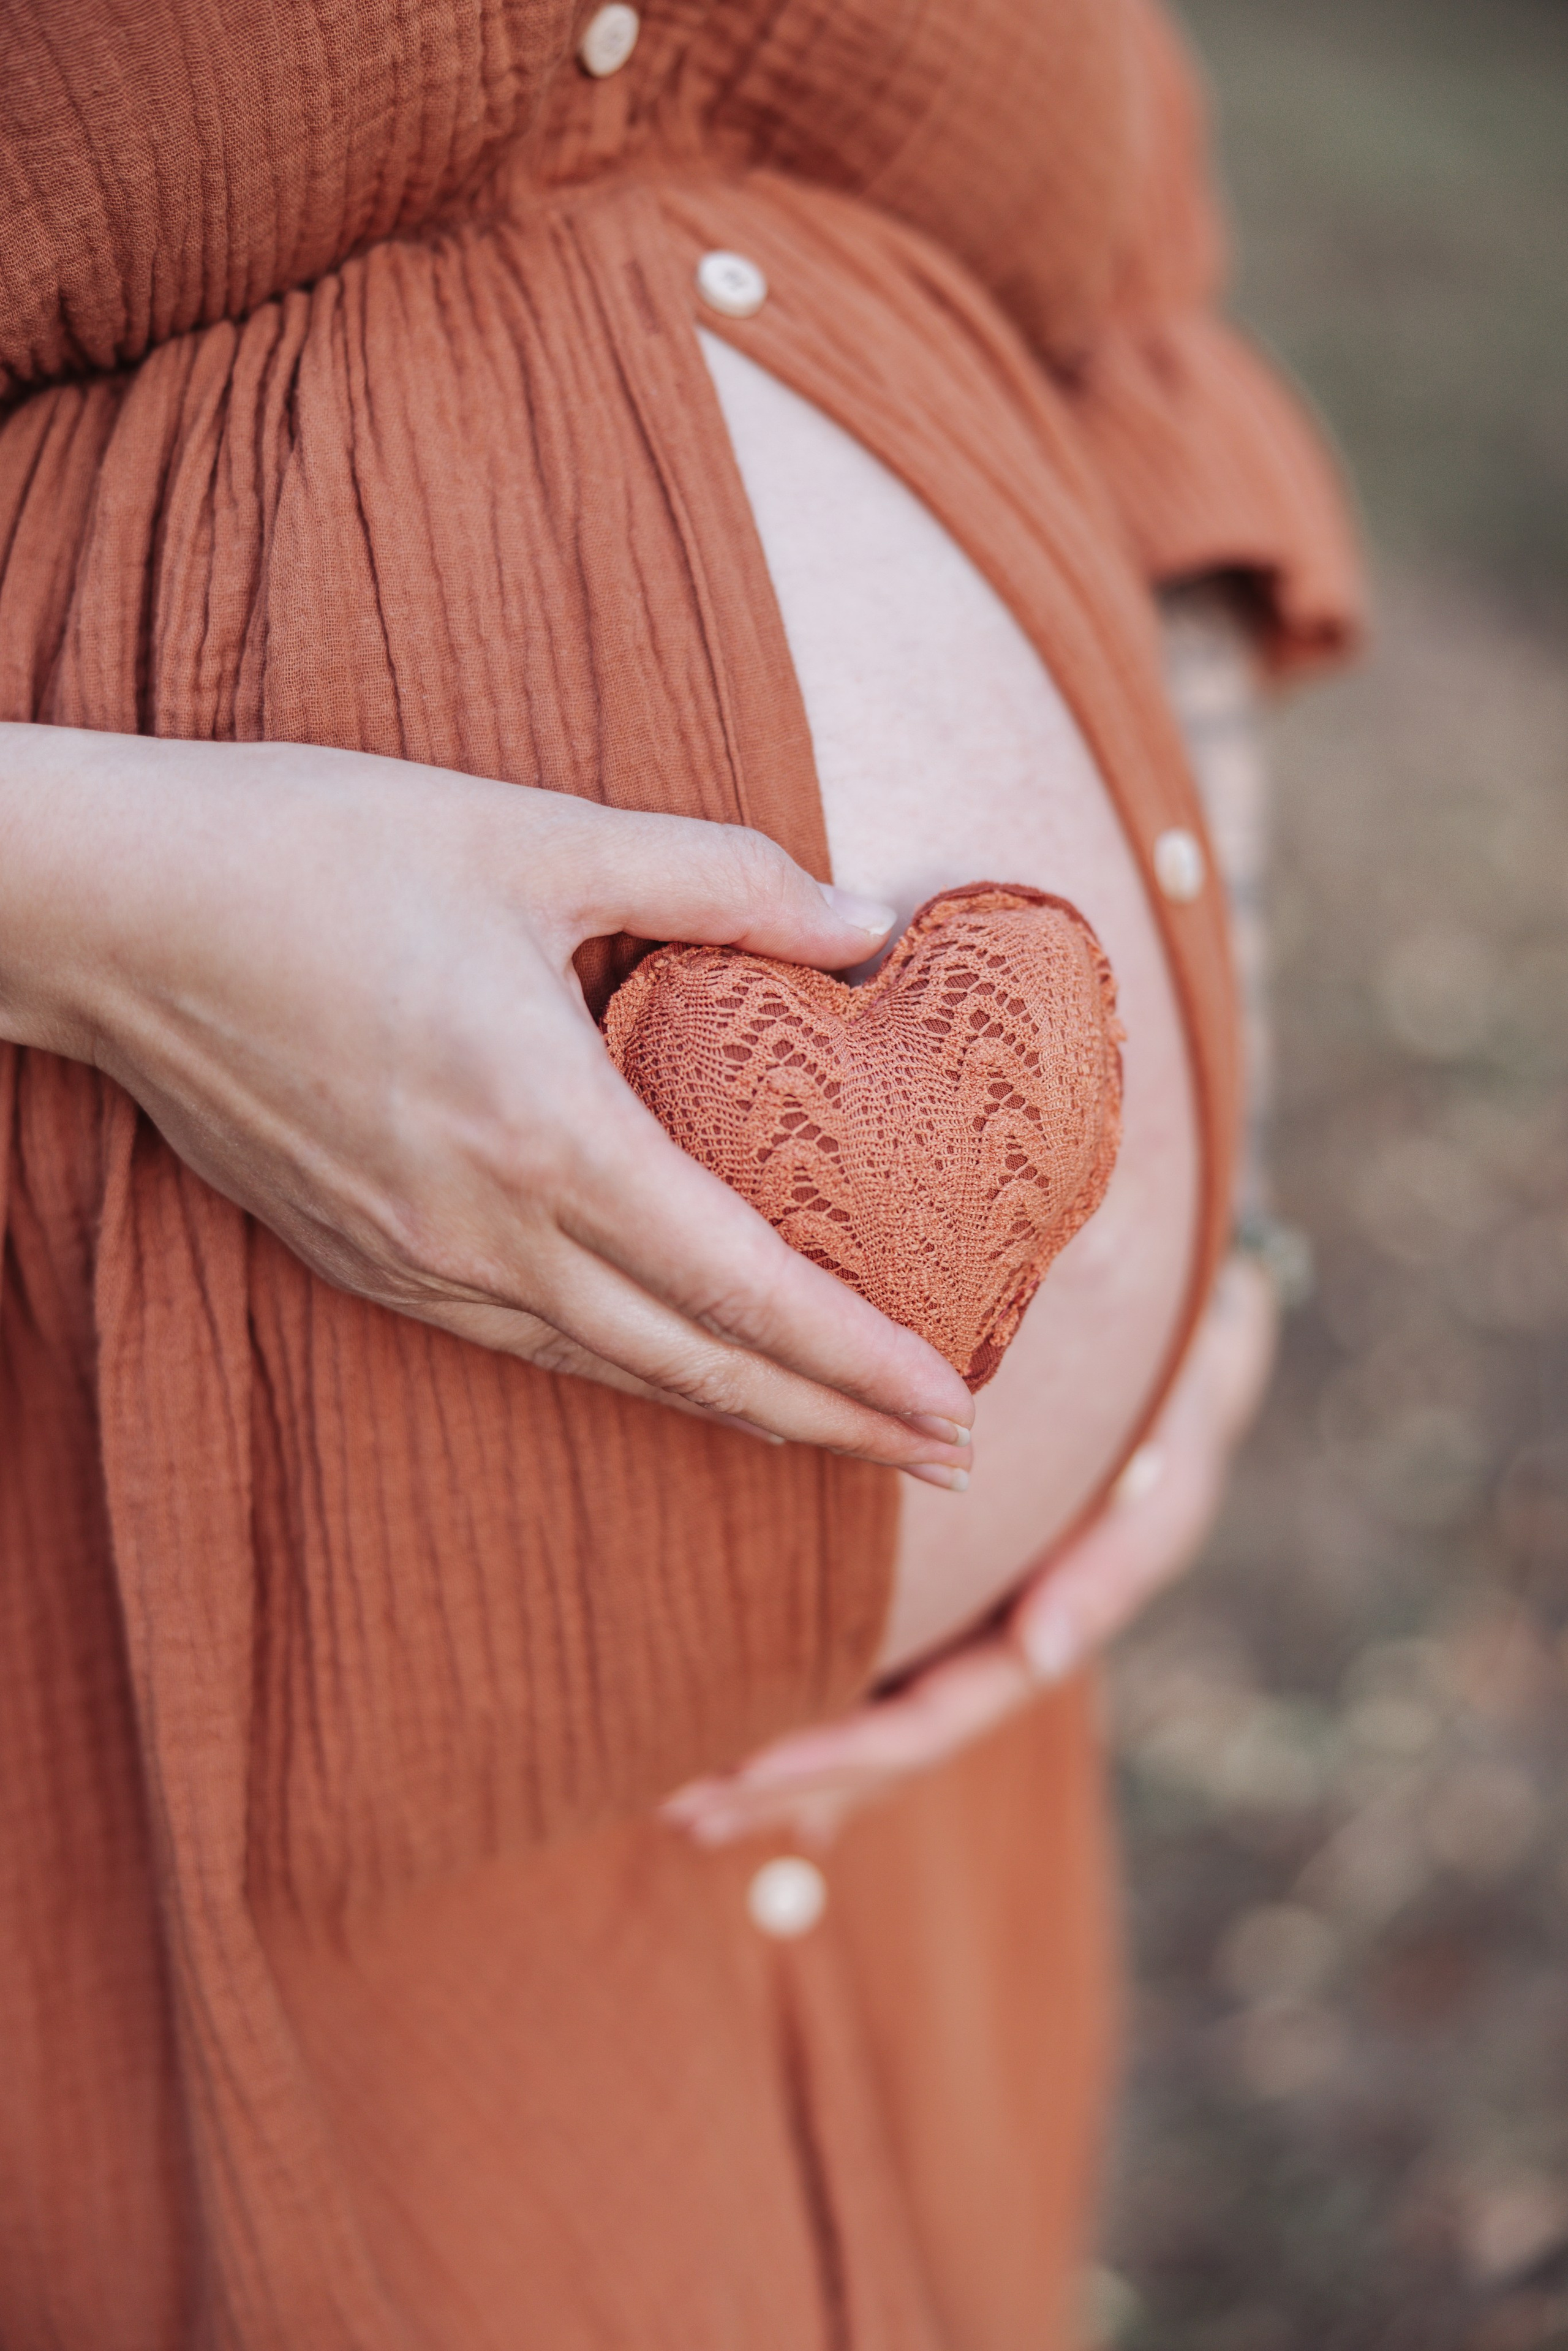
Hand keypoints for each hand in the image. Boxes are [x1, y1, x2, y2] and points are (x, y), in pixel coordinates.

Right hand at [0, 726, 972, 1473]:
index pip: (741, 1285)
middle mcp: (485, 1232)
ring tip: (841, 1430)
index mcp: (545, 1130)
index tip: (952, 1406)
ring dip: (739, 1408)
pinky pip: (533, 1344)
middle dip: (831, 1421)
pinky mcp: (368, 1263)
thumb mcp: (537, 834)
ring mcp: (417, 1265)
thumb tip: (866, 920)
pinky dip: (634, 1368)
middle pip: (694, 1365)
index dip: (856, 1358)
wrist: (111, 914)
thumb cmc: (318, 851)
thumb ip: (721, 877)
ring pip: (613, 1369)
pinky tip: (682, 1366)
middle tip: (947, 1461)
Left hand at [663, 1253, 1277, 1843]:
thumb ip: (1114, 1559)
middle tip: (683, 1810)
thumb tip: (1044, 1649)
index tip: (753, 1772)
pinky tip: (755, 1758)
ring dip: (792, 1763)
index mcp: (1059, 1618)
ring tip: (687, 1804)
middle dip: (797, 1781)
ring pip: (883, 1709)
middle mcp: (1013, 1631)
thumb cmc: (1174, 1388)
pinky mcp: (955, 1576)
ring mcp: (982, 1609)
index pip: (945, 1712)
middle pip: (900, 1738)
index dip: (852, 1751)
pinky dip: (823, 1710)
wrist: (1185, 1332)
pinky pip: (883, 1659)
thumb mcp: (1170, 1462)